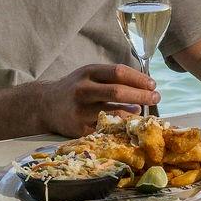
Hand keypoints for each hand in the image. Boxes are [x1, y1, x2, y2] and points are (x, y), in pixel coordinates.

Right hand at [43, 63, 158, 136]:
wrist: (44, 105)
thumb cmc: (75, 89)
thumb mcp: (89, 75)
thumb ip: (112, 78)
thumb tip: (144, 86)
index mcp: (88, 73)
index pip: (119, 72)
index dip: (139, 78)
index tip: (153, 84)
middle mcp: (83, 90)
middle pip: (118, 92)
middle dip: (142, 95)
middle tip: (156, 98)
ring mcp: (80, 110)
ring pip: (114, 112)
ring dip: (133, 112)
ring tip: (141, 111)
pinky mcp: (78, 129)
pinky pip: (106, 128)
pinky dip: (120, 126)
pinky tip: (127, 124)